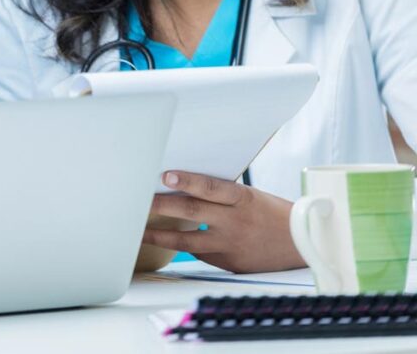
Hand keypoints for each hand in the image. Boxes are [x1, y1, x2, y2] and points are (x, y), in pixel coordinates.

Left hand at [142, 170, 305, 273]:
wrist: (302, 244)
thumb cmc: (272, 214)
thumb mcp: (251, 197)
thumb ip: (221, 195)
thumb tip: (183, 188)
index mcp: (243, 199)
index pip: (211, 187)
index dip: (188, 180)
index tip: (165, 176)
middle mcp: (235, 221)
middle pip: (191, 211)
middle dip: (161, 206)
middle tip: (137, 201)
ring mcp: (231, 245)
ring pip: (187, 241)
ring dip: (159, 236)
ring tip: (137, 231)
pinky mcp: (229, 263)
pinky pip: (199, 253)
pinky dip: (182, 247)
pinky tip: (164, 242)